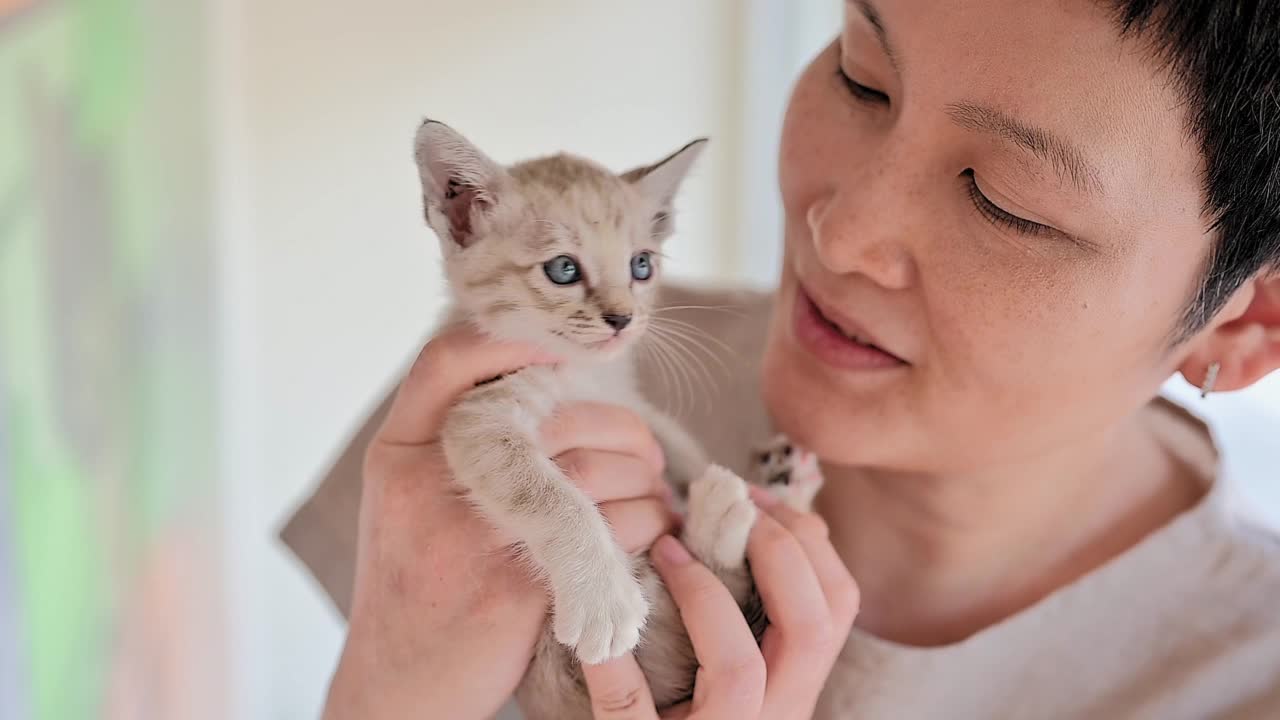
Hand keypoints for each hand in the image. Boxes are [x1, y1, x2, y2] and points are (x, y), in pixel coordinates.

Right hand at [321, 326, 674, 719]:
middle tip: (647, 457)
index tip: (567, 357)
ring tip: (655, 500)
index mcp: (401, 449)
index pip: (448, 358)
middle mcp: (431, 480)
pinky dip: (647, 528)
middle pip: (558, 412)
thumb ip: (452, 437)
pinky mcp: (521, 584)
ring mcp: (476, 531)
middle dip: (624, 431)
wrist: (399, 681)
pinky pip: (616, 529)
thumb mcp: (406, 494)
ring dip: (647, 484)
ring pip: (601, 469)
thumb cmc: (418, 576)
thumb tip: (548, 371)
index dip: (515, 338)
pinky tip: (648, 539)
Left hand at [580, 486, 858, 718]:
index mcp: (793, 688)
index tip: (753, 498)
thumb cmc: (682, 708)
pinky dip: (611, 661)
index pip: (838, 604)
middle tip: (725, 507)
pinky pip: (629, 708)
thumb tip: (736, 515)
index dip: (807, 538)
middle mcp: (772, 718)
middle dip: (776, 550)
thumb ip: (748, 609)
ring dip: (704, 595)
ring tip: (667, 549)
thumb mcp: (733, 667)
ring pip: (740, 671)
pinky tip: (595, 622)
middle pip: (813, 627)